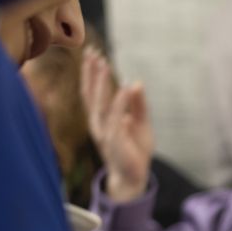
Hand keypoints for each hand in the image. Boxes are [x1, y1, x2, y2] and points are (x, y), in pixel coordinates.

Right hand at [81, 48, 152, 201]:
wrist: (134, 178)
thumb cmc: (134, 150)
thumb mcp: (140, 123)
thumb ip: (138, 104)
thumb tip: (136, 82)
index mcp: (102, 119)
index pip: (92, 92)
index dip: (91, 74)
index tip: (92, 53)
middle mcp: (99, 124)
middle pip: (91, 95)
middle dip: (91, 73)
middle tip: (92, 51)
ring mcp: (105, 133)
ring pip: (100, 104)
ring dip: (100, 84)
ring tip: (103, 64)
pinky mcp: (115, 141)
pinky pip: (116, 119)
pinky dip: (120, 103)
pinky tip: (124, 88)